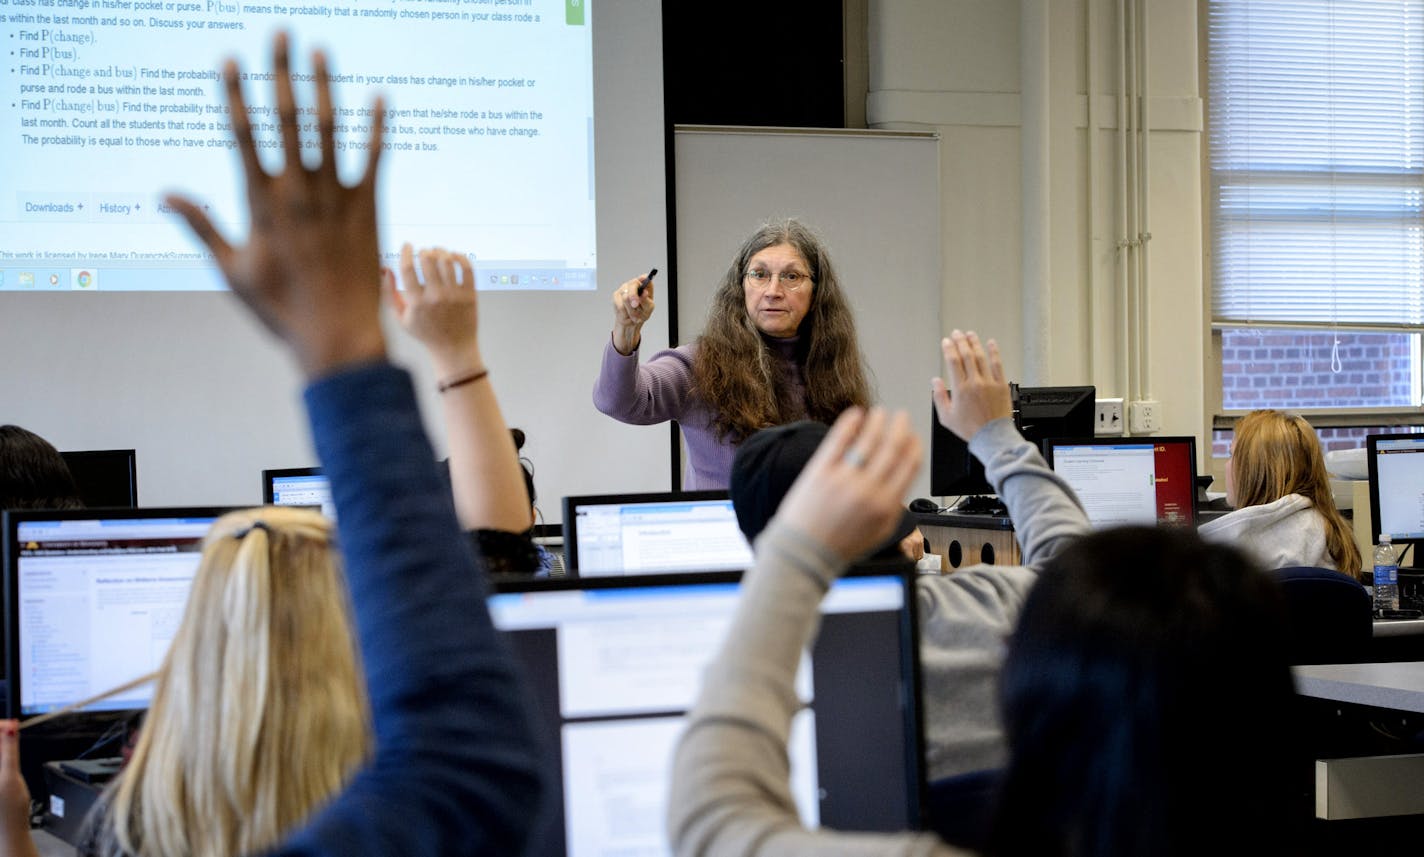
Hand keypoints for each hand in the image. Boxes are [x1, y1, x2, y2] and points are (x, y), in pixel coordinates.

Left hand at [0, 721, 36, 856]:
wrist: (7, 831)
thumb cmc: (9, 812)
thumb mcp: (11, 776)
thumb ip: (9, 750)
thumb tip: (10, 727)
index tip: (11, 726)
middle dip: (0, 736)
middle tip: (11, 734)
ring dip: (0, 746)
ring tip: (9, 747)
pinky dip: (0, 755)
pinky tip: (5, 760)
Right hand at [165, 32, 386, 378]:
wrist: (336, 336)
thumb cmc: (279, 308)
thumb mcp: (232, 268)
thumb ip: (200, 225)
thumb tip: (164, 195)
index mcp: (260, 204)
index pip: (243, 136)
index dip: (236, 95)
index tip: (229, 60)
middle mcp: (297, 193)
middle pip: (286, 120)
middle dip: (282, 73)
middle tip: (281, 32)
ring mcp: (334, 199)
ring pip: (329, 131)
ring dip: (325, 87)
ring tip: (321, 50)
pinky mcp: (368, 210)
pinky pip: (373, 160)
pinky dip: (376, 128)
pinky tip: (379, 97)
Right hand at [385, 244, 481, 376]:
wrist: (453, 349)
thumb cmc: (425, 333)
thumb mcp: (401, 317)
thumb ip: (390, 293)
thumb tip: (385, 268)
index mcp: (416, 302)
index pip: (407, 268)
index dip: (405, 252)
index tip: (407, 245)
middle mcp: (435, 297)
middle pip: (428, 260)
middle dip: (423, 251)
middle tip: (424, 252)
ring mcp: (454, 296)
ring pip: (447, 261)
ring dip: (440, 251)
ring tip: (438, 252)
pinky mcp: (470, 295)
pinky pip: (467, 268)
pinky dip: (460, 257)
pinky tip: (454, 256)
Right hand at [610, 274, 655, 354]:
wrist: (631, 321)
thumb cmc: (642, 313)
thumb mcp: (648, 309)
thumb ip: (646, 301)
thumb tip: (644, 293)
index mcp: (644, 285)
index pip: (644, 278)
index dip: (644, 280)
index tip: (644, 285)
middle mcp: (633, 284)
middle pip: (633, 285)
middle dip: (634, 296)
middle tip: (635, 305)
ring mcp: (623, 289)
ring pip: (626, 298)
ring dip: (631, 310)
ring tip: (635, 317)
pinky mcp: (616, 296)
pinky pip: (620, 305)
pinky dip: (625, 314)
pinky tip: (628, 316)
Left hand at [775, 408, 922, 563]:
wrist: (804, 552)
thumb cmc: (839, 545)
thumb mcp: (879, 533)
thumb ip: (895, 508)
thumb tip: (904, 482)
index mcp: (886, 505)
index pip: (909, 465)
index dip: (914, 446)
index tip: (914, 437)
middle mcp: (868, 490)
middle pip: (892, 448)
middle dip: (900, 427)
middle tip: (901, 416)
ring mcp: (844, 479)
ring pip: (868, 440)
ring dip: (878, 422)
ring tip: (880, 413)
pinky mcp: (821, 471)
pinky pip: (839, 440)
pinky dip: (849, 424)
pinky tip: (855, 414)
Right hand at [932, 330, 1013, 441]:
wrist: (992, 436)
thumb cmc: (970, 429)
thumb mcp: (946, 417)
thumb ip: (939, 397)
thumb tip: (935, 382)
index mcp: (960, 389)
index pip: (953, 361)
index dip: (949, 348)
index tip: (946, 342)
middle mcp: (975, 383)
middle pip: (966, 355)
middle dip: (960, 341)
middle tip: (957, 334)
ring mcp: (989, 382)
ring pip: (981, 356)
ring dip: (974, 343)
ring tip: (970, 335)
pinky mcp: (1001, 385)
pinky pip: (997, 364)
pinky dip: (994, 352)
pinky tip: (991, 343)